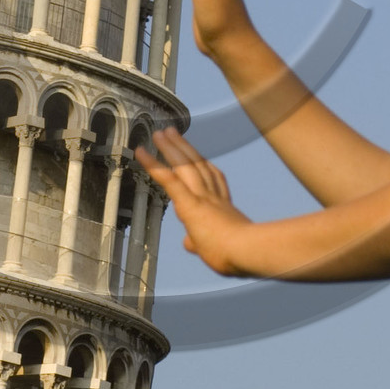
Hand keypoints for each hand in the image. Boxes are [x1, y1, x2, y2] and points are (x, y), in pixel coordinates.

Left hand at [136, 128, 250, 275]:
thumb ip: (199, 243)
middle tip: (174, 133)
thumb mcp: (218, 249)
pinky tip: (142, 153)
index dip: (205, 167)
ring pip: (184, 166)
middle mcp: (213, 197)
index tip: (198, 156)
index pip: (213, 181)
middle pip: (198, 165)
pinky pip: (168, 179)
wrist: (248, 251)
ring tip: (160, 133)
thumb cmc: (237, 256)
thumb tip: (189, 243)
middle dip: (184, 147)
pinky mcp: (190, 202)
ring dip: (170, 147)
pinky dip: (153, 164)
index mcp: (224, 208)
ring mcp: (202, 198)